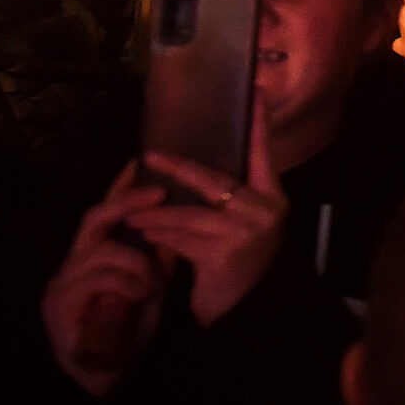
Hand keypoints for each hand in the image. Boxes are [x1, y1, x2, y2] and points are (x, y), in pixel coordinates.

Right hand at [42, 162, 168, 395]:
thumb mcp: (150, 282)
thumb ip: (157, 252)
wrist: (107, 374)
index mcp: (93, 255)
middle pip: (93, 219)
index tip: (140, 160)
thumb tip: (180, 215)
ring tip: (155, 280)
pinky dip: (126, 283)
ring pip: (101, 251)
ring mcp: (61, 284)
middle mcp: (72, 264)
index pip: (105, 212)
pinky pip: (97, 280)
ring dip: (136, 260)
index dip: (120, 187)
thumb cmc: (130, 327)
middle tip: (159, 193)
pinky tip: (141, 295)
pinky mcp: (59, 306)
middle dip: (127, 203)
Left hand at [125, 95, 287, 326]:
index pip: (264, 153)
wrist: (244, 314)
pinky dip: (160, 235)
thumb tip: (193, 170)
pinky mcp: (225, 253)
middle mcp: (265, 210)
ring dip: (157, 212)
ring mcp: (247, 232)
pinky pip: (183, 237)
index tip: (254, 89)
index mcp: (273, 198)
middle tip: (150, 156)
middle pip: (215, 180)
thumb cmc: (238, 267)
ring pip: (191, 212)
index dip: (258, 123)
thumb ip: (231, 201)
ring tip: (131, 210)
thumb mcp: (243, 228)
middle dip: (179, 168)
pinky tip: (142, 233)